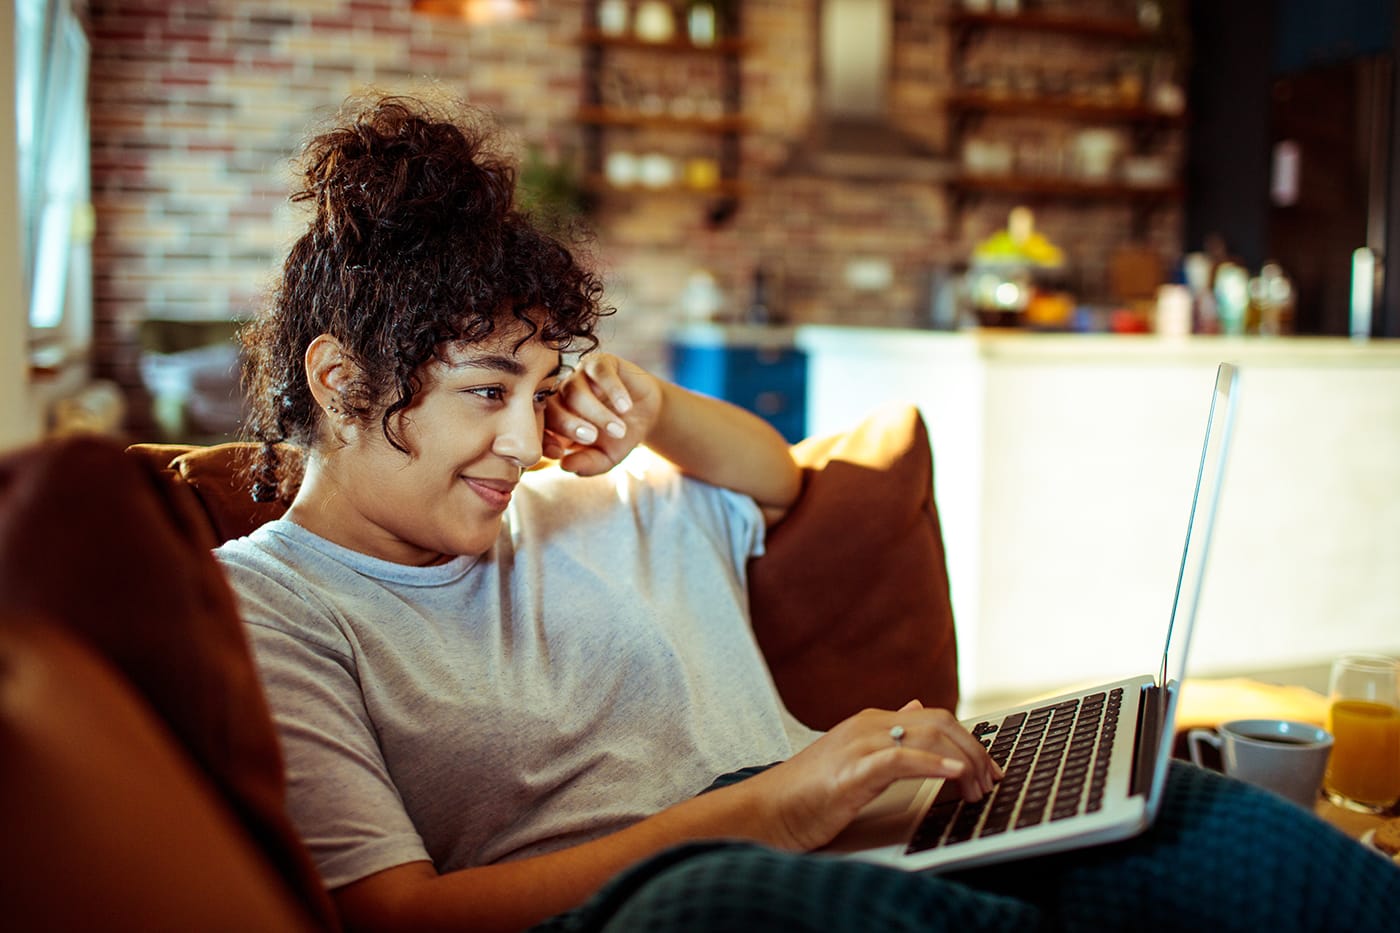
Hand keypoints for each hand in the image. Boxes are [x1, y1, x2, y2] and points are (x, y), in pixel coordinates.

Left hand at [543, 353, 662, 475]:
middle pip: (551, 406)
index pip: (538, 428)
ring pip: (575, 390)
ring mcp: (579, 377)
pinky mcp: (600, 363)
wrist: (648, 414)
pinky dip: (612, 389)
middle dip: (568, 425)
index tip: (560, 454)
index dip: (545, 440)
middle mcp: (561, 396)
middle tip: (591, 438)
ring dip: (596, 412)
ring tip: (618, 429)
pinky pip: (600, 372)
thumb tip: (565, 466)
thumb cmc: (620, 437)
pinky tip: (625, 407)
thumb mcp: (606, 458)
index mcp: (555, 419)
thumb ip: (587, 464)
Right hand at [741, 701, 1002, 851]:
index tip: (989, 771)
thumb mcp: (853, 756)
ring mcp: (859, 744)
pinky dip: (934, 765)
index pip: (935, 718)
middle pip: (940, 722)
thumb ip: (887, 733)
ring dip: (964, 762)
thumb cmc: (807, 792)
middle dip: (975, 751)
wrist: (766, 810)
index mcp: (871, 721)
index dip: (970, 742)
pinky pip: (901, 759)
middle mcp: (869, 725)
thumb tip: (915, 706)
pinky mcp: (852, 771)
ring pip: (928, 735)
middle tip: (990, 783)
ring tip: (977, 788)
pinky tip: (953, 777)